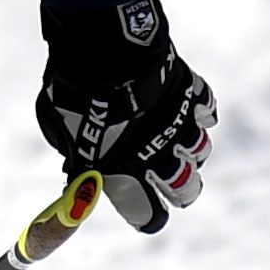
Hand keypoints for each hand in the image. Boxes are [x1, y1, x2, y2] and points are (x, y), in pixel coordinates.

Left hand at [35, 0, 217, 232]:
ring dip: (191, 151)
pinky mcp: (190, 92)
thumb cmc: (74, 95)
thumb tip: (77, 168)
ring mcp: (180, 123)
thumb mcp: (62, 134)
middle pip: (186, 189)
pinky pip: (207, 108)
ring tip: (179, 144)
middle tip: (174, 187)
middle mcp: (159, 154)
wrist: (103, 52)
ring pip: (200, 150)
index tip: (147, 217)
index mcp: (125, 172)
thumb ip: (77, 157)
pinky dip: (202, 111)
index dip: (147, 217)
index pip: (147, 213)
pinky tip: (194, 110)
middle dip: (181, 191)